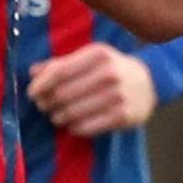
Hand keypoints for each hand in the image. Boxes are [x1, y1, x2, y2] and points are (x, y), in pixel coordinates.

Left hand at [27, 42, 157, 137]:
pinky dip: (73, 127)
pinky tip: (73, 123)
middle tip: (44, 106)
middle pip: (62, 94)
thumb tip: (33, 73)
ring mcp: (118, 96)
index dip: (40, 85)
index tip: (32, 93)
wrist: (150, 82)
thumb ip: (61, 63)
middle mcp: (109, 73)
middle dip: (47, 103)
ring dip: (58, 117)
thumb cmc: (112, 68)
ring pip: (72, 113)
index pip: (59, 72)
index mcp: (98, 54)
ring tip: (57, 115)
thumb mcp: (90, 58)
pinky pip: (86, 127)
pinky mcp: (123, 116)